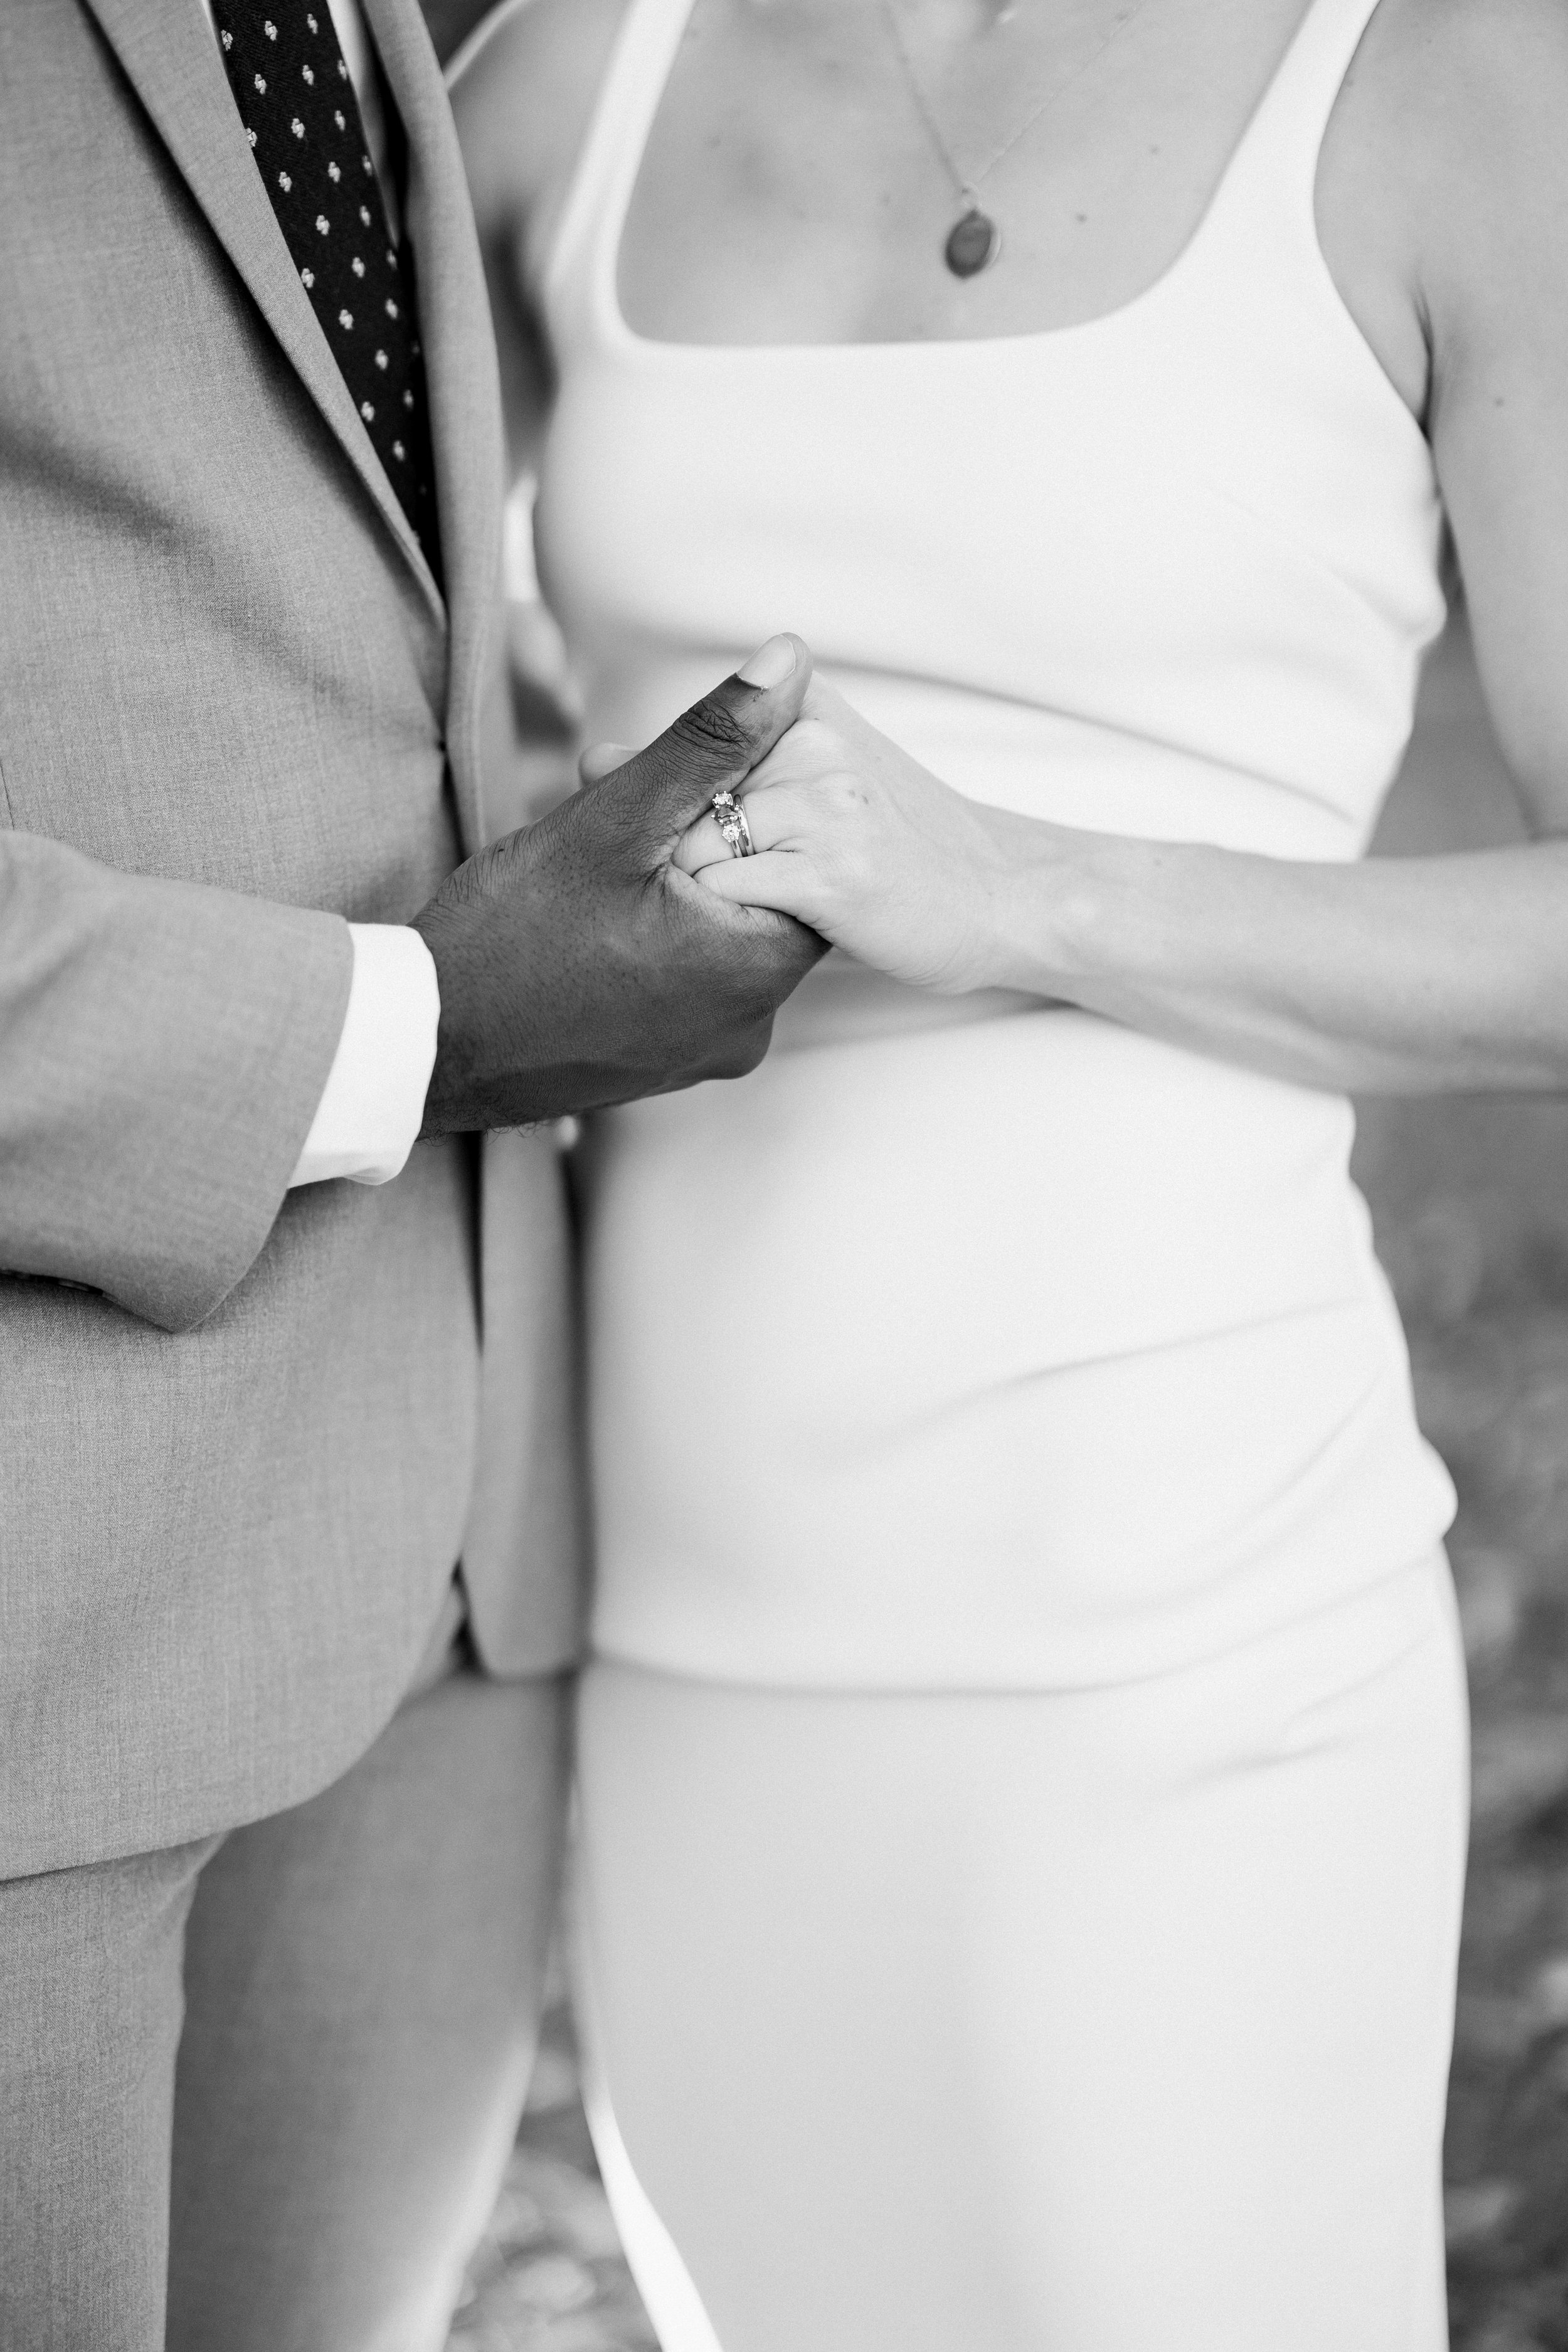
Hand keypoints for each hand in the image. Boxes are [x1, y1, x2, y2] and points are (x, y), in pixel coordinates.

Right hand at [412, 635, 825, 1130]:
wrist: (426, 1048)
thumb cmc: (509, 937)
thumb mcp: (615, 819)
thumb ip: (710, 740)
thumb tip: (790, 659)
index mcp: (758, 970)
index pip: (812, 857)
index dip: (752, 798)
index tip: (683, 781)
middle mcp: (750, 1028)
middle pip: (765, 894)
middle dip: (704, 838)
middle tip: (623, 811)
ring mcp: (707, 1053)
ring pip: (721, 934)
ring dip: (675, 885)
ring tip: (597, 868)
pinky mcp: (666, 1064)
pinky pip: (686, 980)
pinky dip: (654, 937)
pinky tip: (591, 919)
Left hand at [672, 678, 1024, 993]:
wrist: (1003, 895)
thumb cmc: (895, 848)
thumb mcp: (813, 777)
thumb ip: (717, 762)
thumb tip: (593, 758)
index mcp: (802, 708)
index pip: (680, 755)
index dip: (667, 818)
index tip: (691, 853)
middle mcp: (811, 739)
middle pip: (677, 803)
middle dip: (671, 861)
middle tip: (717, 897)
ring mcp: (825, 802)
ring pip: (693, 848)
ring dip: (696, 899)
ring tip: (745, 918)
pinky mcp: (832, 870)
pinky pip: (727, 892)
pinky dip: (723, 924)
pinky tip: (761, 934)